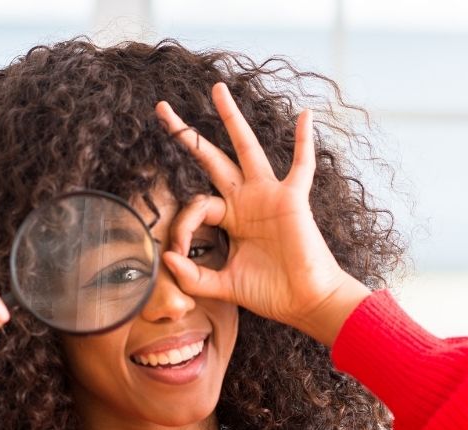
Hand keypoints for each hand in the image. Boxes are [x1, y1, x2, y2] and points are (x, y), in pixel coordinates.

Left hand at [154, 82, 369, 345]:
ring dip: (231, 119)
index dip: (181, 227)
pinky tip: (305, 116)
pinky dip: (304, 142)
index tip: (177, 253)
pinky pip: (301, 165)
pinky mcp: (292, 199)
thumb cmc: (271, 293)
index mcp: (230, 218)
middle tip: (162, 109)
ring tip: (216, 90)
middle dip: (187, 135)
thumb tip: (166, 260)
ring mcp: (268, 195)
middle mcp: (246, 200)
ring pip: (246, 148)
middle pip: (211, 159)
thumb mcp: (224, 286)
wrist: (305, 302)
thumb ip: (194, 277)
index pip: (196, 206)